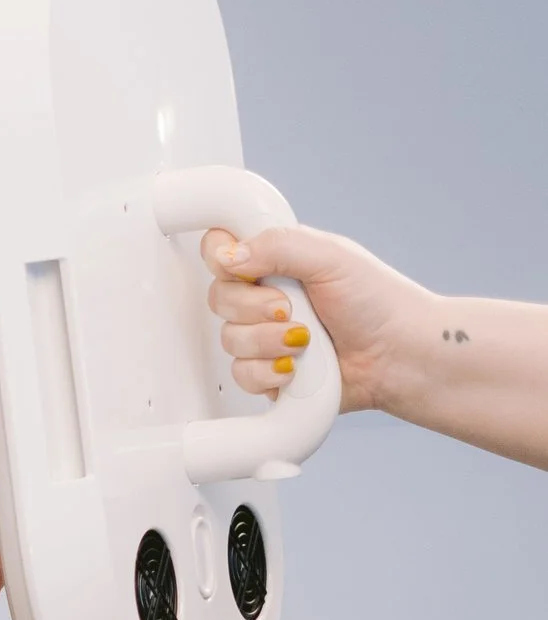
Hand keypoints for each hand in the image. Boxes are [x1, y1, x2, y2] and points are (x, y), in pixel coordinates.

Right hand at [205, 222, 428, 412]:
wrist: (399, 357)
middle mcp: (266, 296)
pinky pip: (242, 374)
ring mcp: (265, 336)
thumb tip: (228, 255)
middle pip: (219, 298)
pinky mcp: (268, 372)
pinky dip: (270, 372)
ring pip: (230, 339)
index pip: (221, 249)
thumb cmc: (379, 303)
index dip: (223, 259)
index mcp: (277, 259)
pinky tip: (297, 367)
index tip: (248, 270)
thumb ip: (277, 245)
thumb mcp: (331, 256)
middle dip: (256, 308)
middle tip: (291, 309)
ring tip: (305, 341)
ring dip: (268, 343)